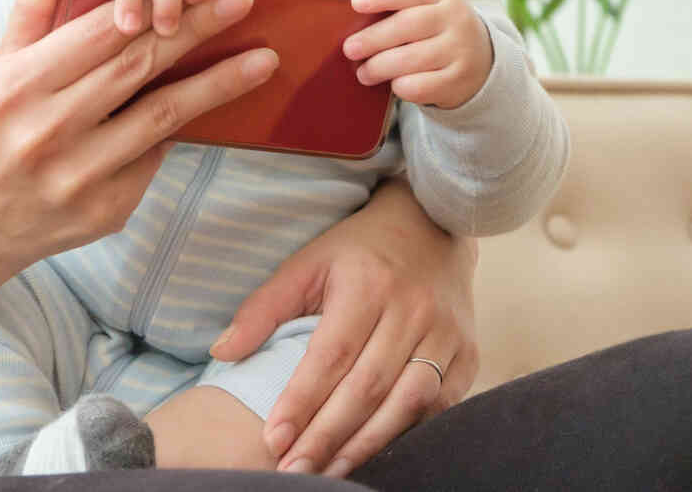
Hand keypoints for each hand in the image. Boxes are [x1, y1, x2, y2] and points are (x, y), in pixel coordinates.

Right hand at [0, 0, 267, 269]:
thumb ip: (35, 6)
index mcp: (20, 84)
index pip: (103, 33)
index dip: (158, 5)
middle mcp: (47, 129)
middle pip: (138, 67)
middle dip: (197, 30)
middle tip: (242, 2)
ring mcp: (78, 175)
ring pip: (161, 117)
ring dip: (218, 86)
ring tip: (261, 60)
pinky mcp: (105, 210)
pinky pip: (152, 159)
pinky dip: (174, 133)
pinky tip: (200, 112)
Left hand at [209, 178, 479, 477]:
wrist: (432, 225)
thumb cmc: (359, 250)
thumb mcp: (307, 263)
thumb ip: (264, 307)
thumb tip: (222, 352)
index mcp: (368, 283)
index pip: (331, 354)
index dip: (302, 401)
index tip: (274, 438)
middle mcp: (412, 309)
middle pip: (368, 386)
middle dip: (327, 435)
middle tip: (294, 470)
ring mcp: (446, 332)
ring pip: (408, 402)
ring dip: (367, 444)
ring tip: (330, 472)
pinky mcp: (469, 353)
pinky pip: (441, 405)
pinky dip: (409, 433)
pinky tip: (377, 451)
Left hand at [343, 0, 494, 109]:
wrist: (483, 62)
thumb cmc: (438, 33)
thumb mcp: (429, 12)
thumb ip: (399, 12)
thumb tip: (353, 24)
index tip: (356, 3)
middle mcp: (455, 21)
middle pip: (408, 26)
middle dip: (373, 39)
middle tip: (350, 49)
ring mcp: (460, 51)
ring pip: (411, 59)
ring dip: (380, 67)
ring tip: (364, 73)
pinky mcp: (459, 81)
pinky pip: (421, 86)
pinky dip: (401, 86)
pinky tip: (394, 85)